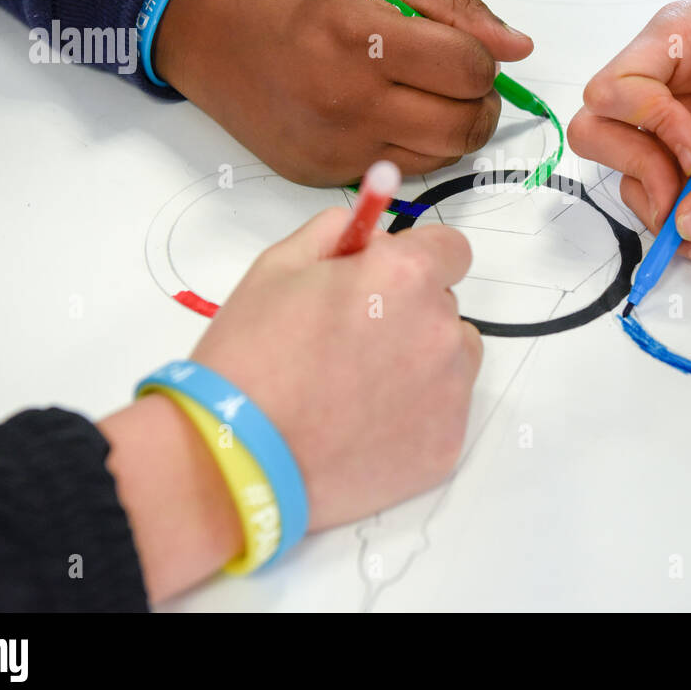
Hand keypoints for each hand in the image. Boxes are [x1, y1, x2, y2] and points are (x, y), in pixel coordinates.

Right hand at [101, 206, 480, 601]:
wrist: (237, 457)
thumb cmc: (251, 358)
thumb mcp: (278, 266)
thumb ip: (337, 232)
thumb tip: (371, 231)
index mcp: (405, 276)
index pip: (451, 249)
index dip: (417, 260)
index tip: (389, 281)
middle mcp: (441, 329)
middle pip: (446, 307)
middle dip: (410, 314)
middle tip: (353, 342)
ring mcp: (449, 392)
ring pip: (453, 359)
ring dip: (421, 362)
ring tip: (358, 388)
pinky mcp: (446, 444)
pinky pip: (444, 413)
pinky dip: (415, 415)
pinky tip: (363, 425)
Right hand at [154, 0, 533, 184]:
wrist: (202, 25)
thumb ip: (453, 12)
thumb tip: (518, 48)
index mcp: (360, 36)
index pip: (468, 69)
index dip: (481, 59)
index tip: (463, 49)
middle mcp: (347, 99)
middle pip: (463, 126)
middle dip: (478, 102)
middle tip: (458, 81)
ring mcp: (333, 145)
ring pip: (439, 157)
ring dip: (449, 129)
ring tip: (421, 96)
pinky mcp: (320, 174)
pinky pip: (397, 172)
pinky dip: (410, 149)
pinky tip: (384, 117)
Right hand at [568, 0, 690, 266]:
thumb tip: (688, 226)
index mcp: (678, 39)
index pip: (613, 88)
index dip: (649, 128)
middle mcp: (663, 77)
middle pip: (601, 131)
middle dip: (643, 178)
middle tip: (688, 207)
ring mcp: (673, 117)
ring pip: (632, 175)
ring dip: (670, 217)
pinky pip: (668, 197)